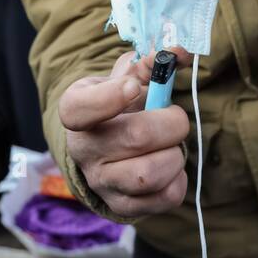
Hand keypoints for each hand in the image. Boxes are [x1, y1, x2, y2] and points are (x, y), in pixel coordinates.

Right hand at [59, 49, 190, 217]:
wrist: (104, 149)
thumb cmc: (119, 107)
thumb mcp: (125, 79)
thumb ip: (152, 63)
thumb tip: (181, 49)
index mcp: (76, 110)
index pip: (78, 109)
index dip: (107, 98)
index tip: (133, 87)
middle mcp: (83, 149)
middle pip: (134, 138)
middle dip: (171, 124)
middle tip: (176, 119)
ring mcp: (100, 182)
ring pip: (148, 174)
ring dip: (174, 155)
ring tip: (172, 146)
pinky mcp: (121, 207)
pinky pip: (162, 199)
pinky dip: (178, 181)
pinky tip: (170, 167)